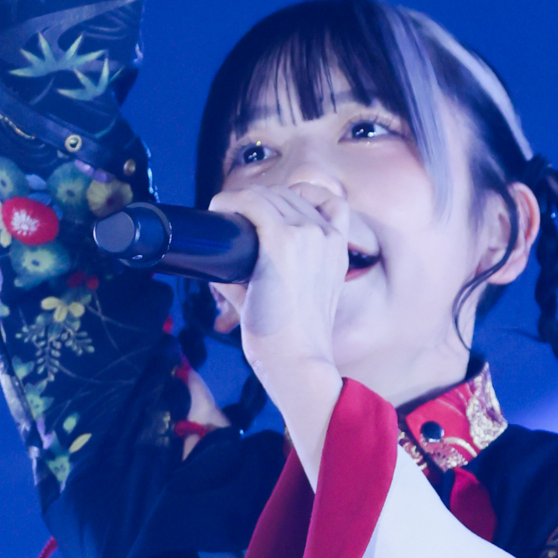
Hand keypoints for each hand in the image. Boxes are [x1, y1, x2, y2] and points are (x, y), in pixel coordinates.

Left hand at [209, 178, 349, 479]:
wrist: (300, 362)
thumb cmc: (293, 342)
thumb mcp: (296, 300)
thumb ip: (265, 278)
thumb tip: (224, 270)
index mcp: (338, 249)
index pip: (325, 200)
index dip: (291, 199)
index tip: (265, 210)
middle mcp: (326, 236)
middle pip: (289, 195)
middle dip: (260, 201)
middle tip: (234, 217)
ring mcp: (306, 235)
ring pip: (269, 195)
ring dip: (243, 200)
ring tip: (223, 214)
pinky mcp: (281, 241)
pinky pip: (252, 202)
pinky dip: (231, 200)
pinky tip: (219, 208)